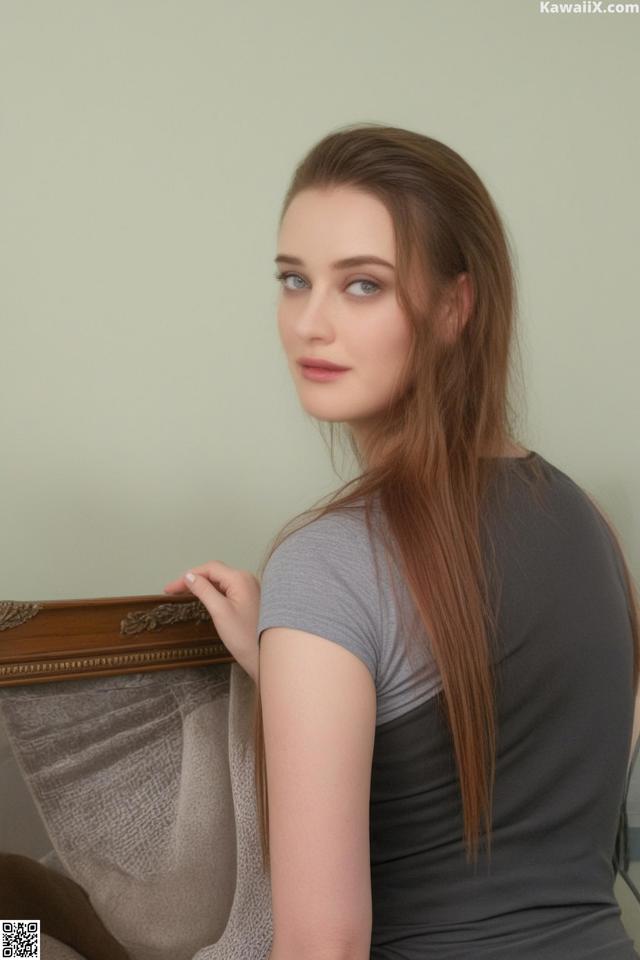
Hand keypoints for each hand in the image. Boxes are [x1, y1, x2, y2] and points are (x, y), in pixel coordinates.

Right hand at [163, 562, 260, 683]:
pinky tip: (203, 599)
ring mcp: (250, 589)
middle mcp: (247, 579)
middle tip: (172, 592)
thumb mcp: (220, 612)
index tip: (169, 589)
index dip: (187, 576)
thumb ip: (204, 590)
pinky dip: (212, 592)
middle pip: (214, 573)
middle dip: (193, 580)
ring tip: (183, 594)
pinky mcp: (250, 600)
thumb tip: (190, 576)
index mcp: (240, 579)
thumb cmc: (245, 637)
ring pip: (221, 581)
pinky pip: (227, 590)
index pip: (209, 569)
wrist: (266, 657)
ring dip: (202, 585)